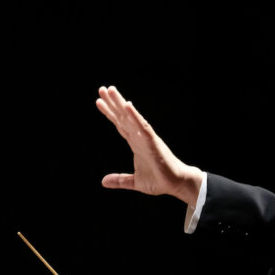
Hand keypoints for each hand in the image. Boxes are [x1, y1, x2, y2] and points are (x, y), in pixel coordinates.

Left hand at [97, 86, 202, 205]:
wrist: (176, 185)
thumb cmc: (159, 181)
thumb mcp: (135, 182)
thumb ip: (120, 180)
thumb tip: (103, 181)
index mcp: (136, 143)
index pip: (120, 125)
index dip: (110, 113)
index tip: (99, 101)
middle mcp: (140, 137)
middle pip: (123, 117)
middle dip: (113, 103)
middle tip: (102, 89)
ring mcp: (146, 138)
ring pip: (131, 117)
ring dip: (121, 103)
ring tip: (110, 90)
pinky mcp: (153, 142)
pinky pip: (142, 126)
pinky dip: (134, 116)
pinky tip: (127, 105)